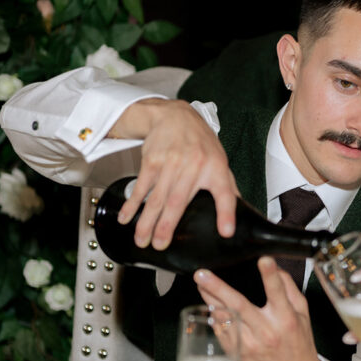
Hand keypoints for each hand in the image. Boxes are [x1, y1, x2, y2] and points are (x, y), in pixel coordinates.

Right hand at [111, 98, 238, 247]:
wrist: (175, 115)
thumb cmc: (200, 142)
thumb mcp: (219, 161)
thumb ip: (227, 189)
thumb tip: (234, 218)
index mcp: (216, 168)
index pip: (225, 193)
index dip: (226, 213)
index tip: (225, 231)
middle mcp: (194, 166)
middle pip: (179, 201)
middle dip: (167, 226)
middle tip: (160, 245)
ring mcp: (171, 163)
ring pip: (157, 197)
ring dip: (147, 221)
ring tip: (142, 240)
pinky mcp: (152, 160)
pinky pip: (141, 186)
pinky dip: (132, 203)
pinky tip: (126, 217)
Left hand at [193, 257, 322, 360]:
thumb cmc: (299, 342)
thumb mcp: (303, 313)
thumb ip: (289, 288)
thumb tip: (275, 267)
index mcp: (285, 319)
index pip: (278, 293)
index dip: (271, 275)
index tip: (264, 260)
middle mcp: (266, 331)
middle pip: (238, 306)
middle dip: (218, 288)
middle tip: (201, 275)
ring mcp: (249, 345)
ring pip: (225, 318)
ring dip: (210, 300)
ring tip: (201, 285)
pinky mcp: (238, 354)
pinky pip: (221, 332)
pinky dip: (215, 318)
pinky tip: (211, 307)